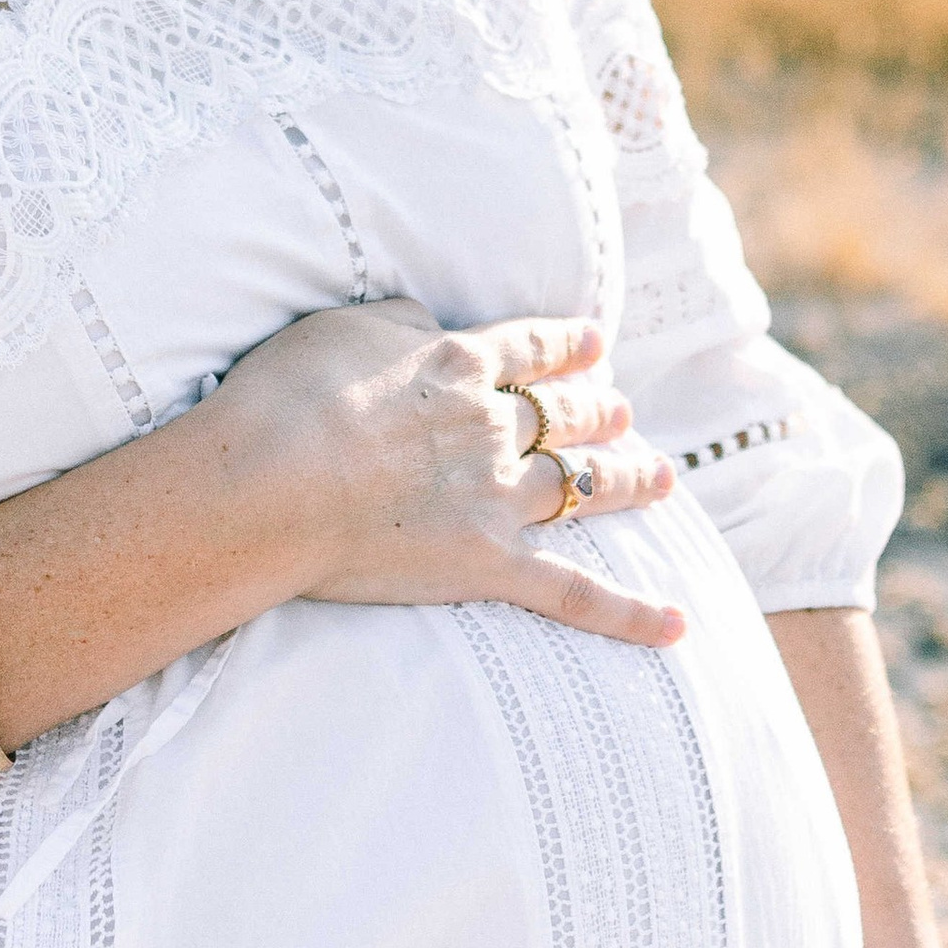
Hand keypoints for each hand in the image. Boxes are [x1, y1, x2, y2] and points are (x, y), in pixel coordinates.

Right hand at [215, 299, 683, 648]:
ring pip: (580, 487)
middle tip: (624, 411)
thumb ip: (399, 321)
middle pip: (563, 416)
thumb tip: (432, 326)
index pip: (528, 350)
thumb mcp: (342, 326)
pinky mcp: (488, 566)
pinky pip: (573, 594)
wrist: (272, 481)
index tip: (594, 344)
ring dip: (626, 480)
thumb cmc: (290, 398)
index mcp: (458, 366)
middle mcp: (491, 429)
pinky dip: (628, 613)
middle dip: (599, 412)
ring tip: (659, 476)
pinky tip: (675, 626)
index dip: (565, 346)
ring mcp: (496, 499)